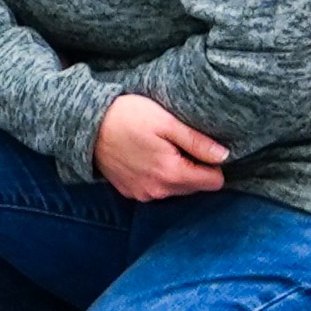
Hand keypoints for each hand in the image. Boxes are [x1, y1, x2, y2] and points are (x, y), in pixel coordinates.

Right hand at [91, 94, 229, 202]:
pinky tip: (146, 157)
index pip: (213, 182)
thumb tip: (225, 156)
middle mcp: (159, 191)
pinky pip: (156, 189)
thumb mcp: (166, 121)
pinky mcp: (130, 192)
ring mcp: (143, 194)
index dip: (213, 164)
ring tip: (161, 148)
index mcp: (172, 173)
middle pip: (195, 187)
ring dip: (175, 173)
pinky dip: (156, 176)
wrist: (86, 124)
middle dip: (194, 168)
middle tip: (178, 143)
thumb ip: (197, 141)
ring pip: (175, 189)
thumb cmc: (127, 116)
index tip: (201, 146)